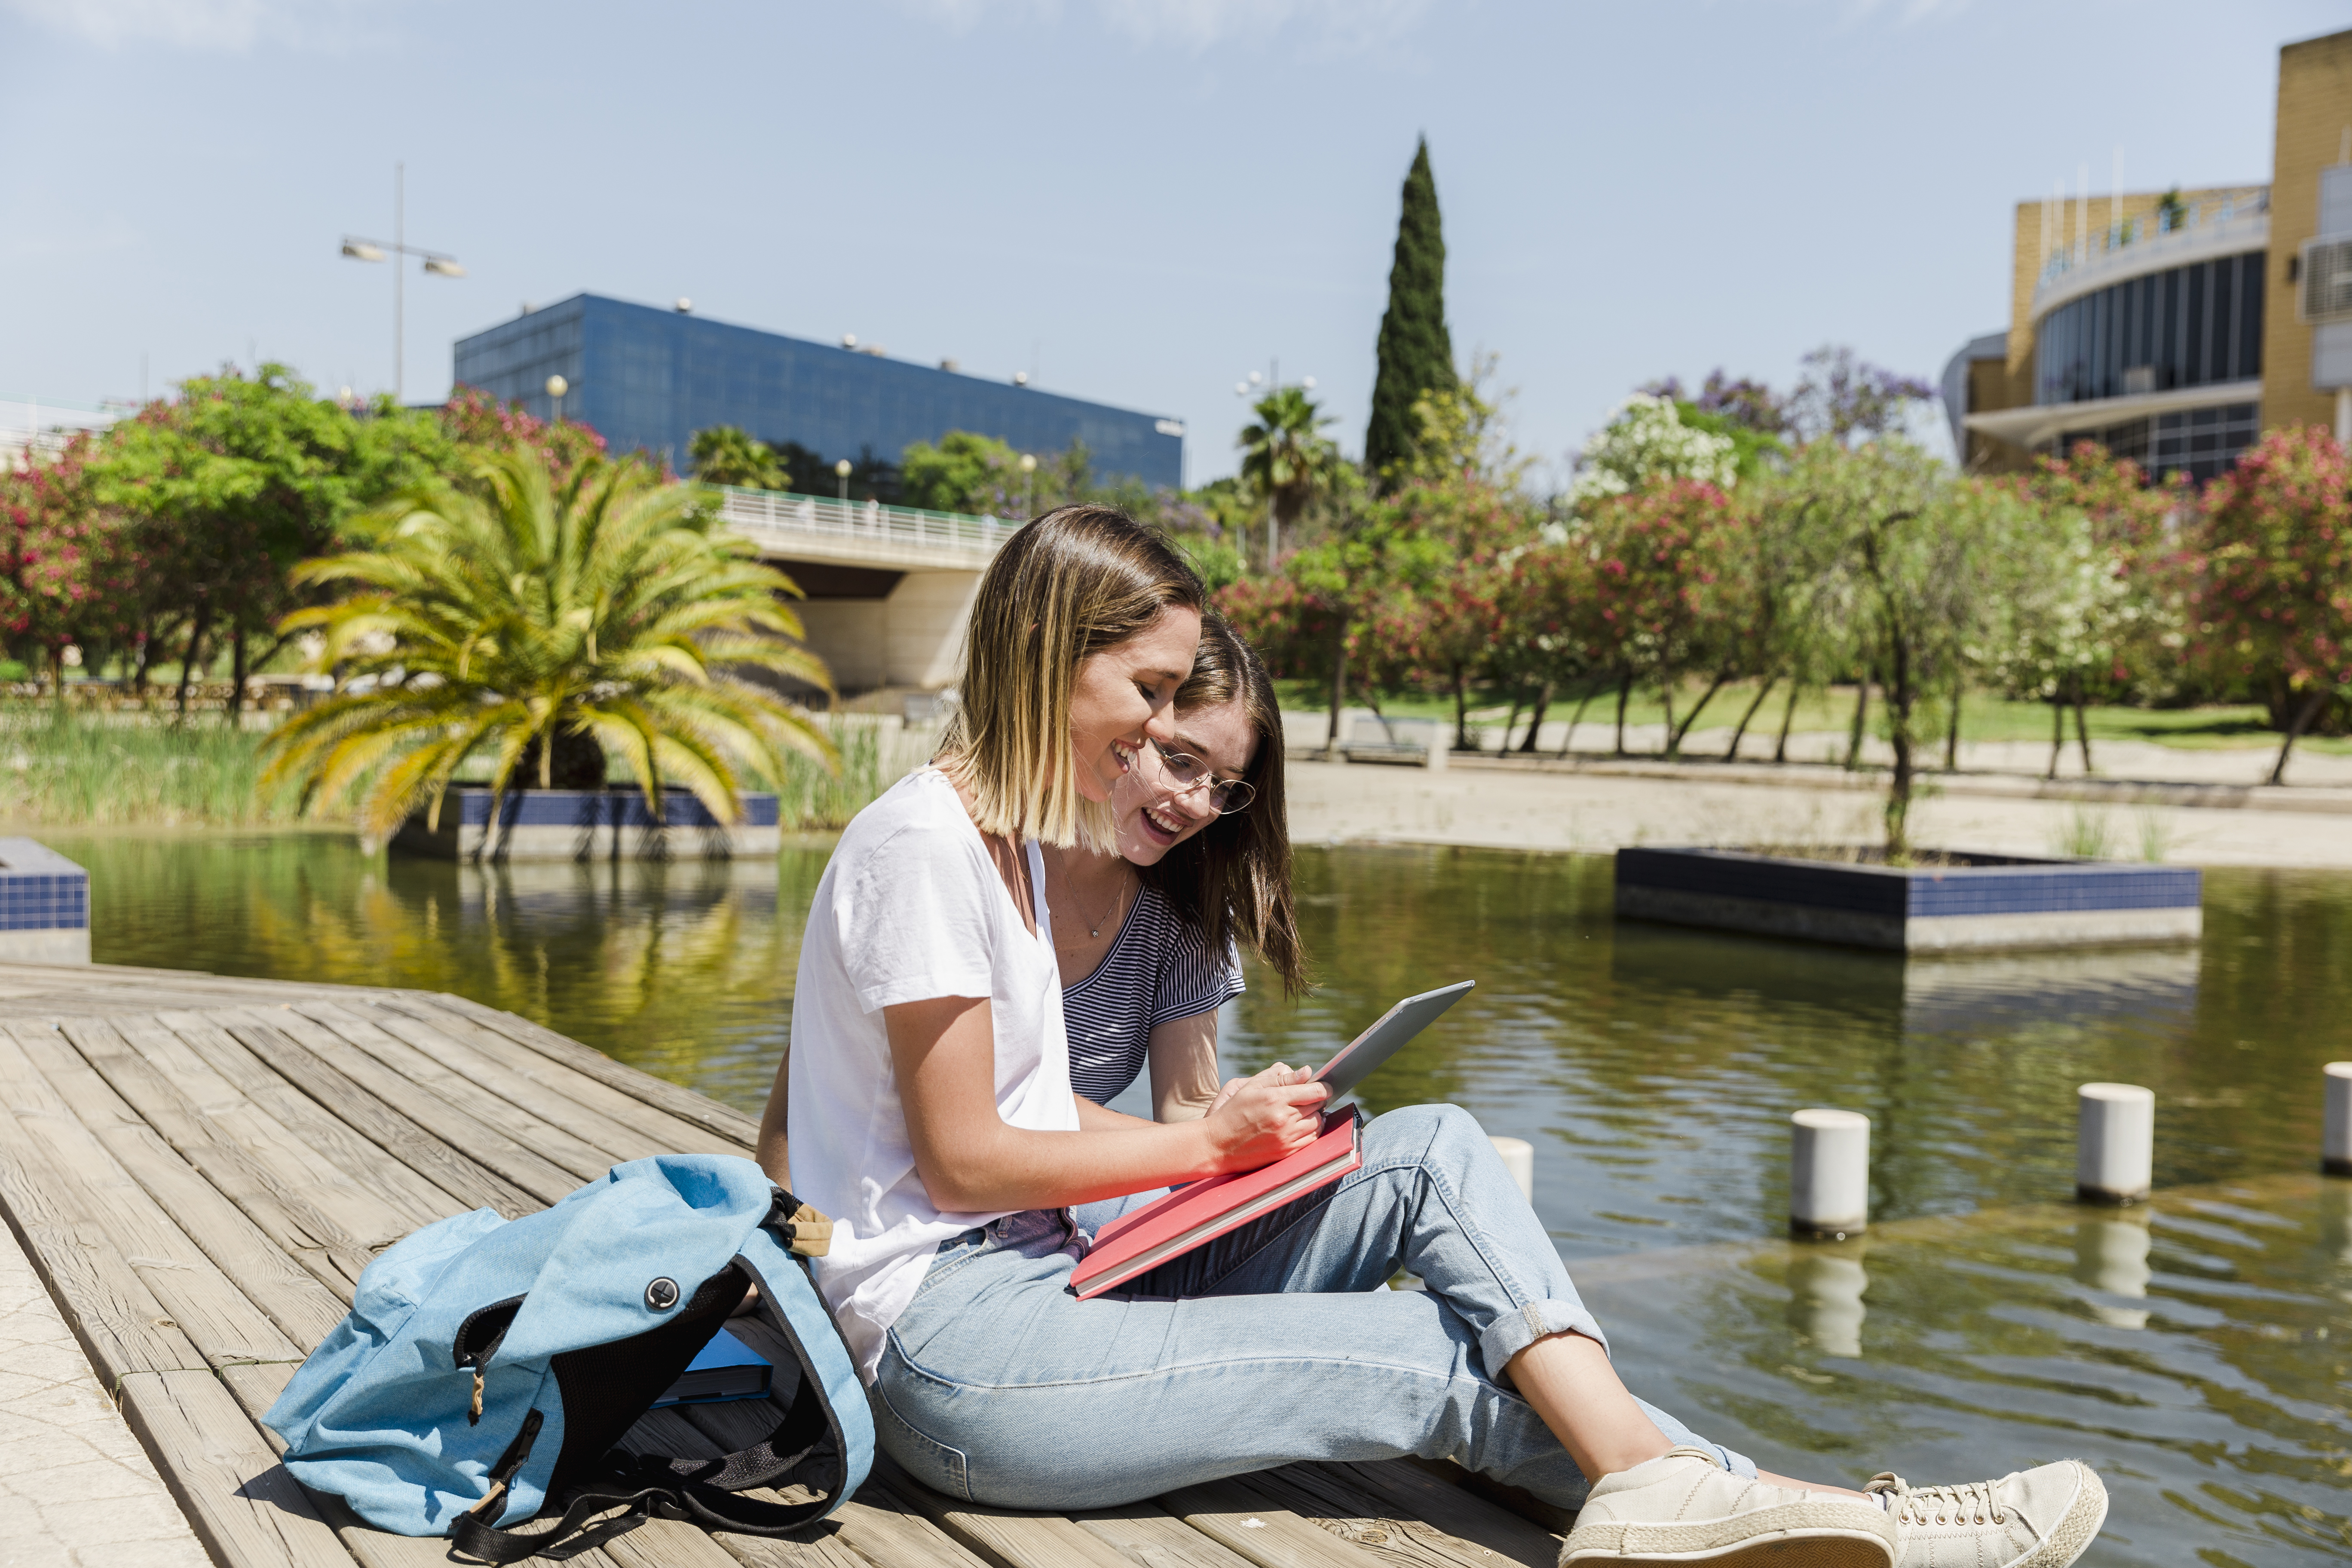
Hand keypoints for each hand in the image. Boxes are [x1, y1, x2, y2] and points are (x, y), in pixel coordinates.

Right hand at [1202, 1063, 1327, 1171]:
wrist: (1217, 1144)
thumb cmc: (1233, 1112)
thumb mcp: (1252, 1087)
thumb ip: (1281, 1078)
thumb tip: (1307, 1071)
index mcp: (1275, 1098)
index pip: (1314, 1091)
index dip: (1324, 1087)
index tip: (1324, 1086)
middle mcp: (1284, 1118)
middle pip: (1318, 1106)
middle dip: (1317, 1100)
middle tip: (1311, 1097)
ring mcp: (1286, 1137)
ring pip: (1318, 1123)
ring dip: (1317, 1116)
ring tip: (1307, 1111)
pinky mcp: (1286, 1152)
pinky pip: (1312, 1140)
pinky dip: (1313, 1131)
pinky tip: (1305, 1126)